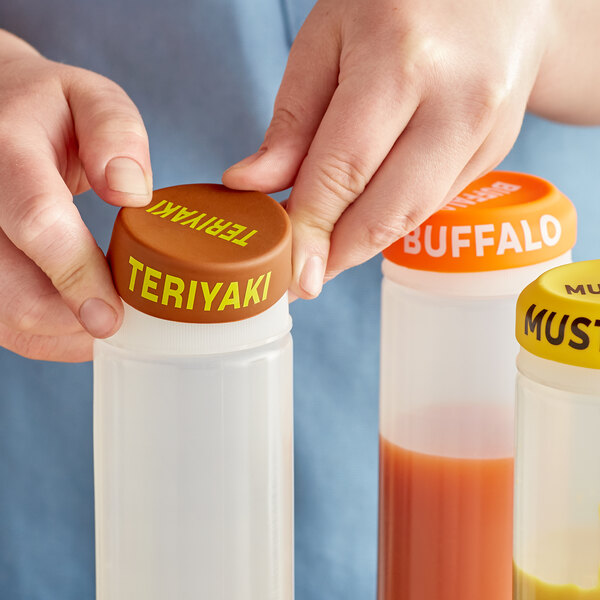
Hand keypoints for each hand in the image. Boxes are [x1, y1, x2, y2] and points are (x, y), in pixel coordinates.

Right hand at [0, 31, 151, 360]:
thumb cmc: (47, 111)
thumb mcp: (90, 98)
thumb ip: (116, 132)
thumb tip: (130, 190)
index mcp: (5, 150)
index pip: (37, 221)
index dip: (76, 274)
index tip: (110, 316)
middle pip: (14, 291)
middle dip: (74, 319)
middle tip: (125, 316)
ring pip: (6, 319)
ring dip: (65, 333)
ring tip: (106, 312)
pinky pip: (4, 325)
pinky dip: (49, 335)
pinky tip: (80, 319)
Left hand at [223, 0, 554, 298]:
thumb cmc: (398, 1)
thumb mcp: (327, 40)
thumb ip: (291, 121)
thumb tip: (251, 185)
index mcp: (401, 62)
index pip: (343, 171)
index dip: (311, 232)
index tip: (287, 276)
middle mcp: (456, 103)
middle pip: (385, 211)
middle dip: (336, 256)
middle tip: (300, 280)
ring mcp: (486, 131)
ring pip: (411, 216)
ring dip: (361, 246)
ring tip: (324, 256)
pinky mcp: (497, 151)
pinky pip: (433, 203)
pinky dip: (391, 219)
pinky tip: (363, 217)